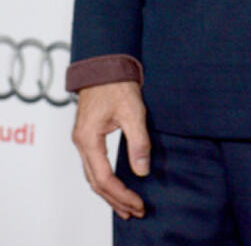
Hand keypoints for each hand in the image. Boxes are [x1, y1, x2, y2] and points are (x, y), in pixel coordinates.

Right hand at [72, 81, 149, 219]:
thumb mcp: (133, 112)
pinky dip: (105, 180)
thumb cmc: (117, 84)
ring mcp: (82, 140)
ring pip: (93, 176)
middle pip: (96, 182)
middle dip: (116, 200)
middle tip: (135, 211)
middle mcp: (81, 143)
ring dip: (110, 193)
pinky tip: (116, 186)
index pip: (104, 178)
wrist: (105, 65)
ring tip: (126, 207)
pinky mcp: (88, 136)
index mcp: (88, 139)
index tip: (138, 203)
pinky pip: (94, 166)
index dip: (122, 194)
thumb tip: (142, 171)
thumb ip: (138, 142)